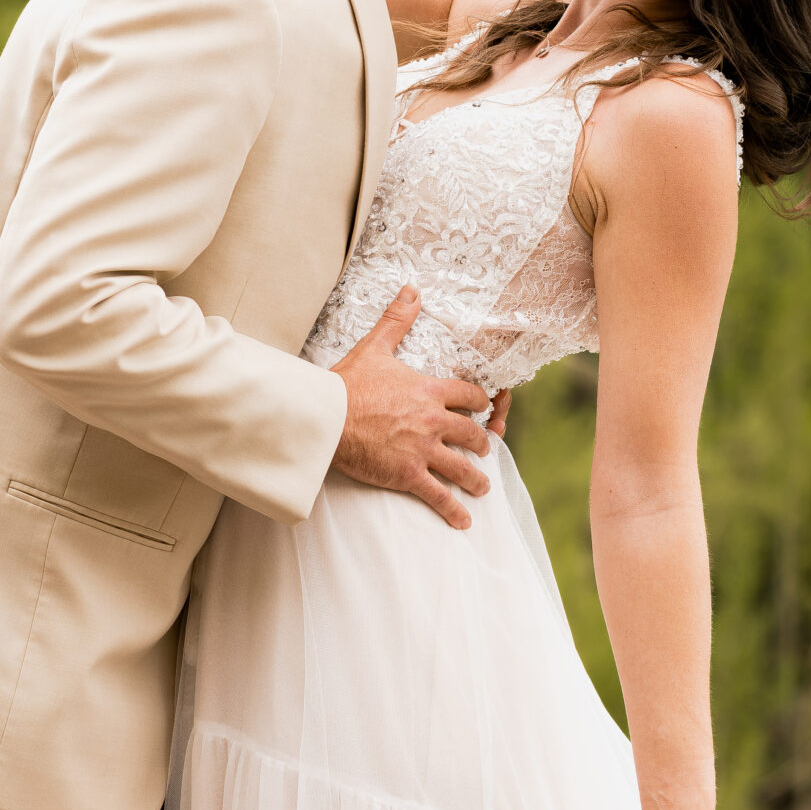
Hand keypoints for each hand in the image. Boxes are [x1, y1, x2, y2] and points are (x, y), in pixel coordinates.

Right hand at [331, 287, 494, 531]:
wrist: (324, 418)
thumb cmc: (347, 384)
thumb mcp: (376, 347)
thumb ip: (398, 319)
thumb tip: (413, 289)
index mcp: (430, 390)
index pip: (470, 396)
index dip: (481, 403)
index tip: (485, 408)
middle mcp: (434, 421)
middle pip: (473, 434)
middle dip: (481, 443)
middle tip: (483, 449)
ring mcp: (423, 450)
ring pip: (463, 467)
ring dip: (476, 478)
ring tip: (482, 486)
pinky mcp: (408, 474)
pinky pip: (439, 496)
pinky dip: (454, 510)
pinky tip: (464, 520)